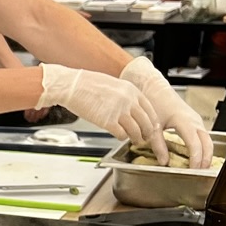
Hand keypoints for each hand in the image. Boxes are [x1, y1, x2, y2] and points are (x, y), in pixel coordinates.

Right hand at [38, 65, 167, 161]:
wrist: (73, 85)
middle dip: (148, 132)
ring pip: (136, 130)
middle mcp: (129, 101)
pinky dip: (123, 138)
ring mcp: (119, 111)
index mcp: (131, 90)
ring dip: (137, 138)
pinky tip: (120, 137)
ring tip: (135, 141)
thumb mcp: (113, 84)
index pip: (150, 108)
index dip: (152, 120)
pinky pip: (122, 134)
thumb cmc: (88, 84)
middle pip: (146, 121)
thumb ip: (125, 96)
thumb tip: (130, 107)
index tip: (152, 126)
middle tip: (146, 137)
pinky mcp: (108, 121)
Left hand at [120, 56, 214, 166]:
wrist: (155, 88)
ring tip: (199, 169)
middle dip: (205, 158)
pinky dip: (203, 148)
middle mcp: (194, 121)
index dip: (195, 157)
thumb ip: (157, 144)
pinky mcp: (195, 123)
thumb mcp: (153, 126)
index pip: (195, 143)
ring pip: (208, 141)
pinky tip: (197, 158)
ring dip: (206, 154)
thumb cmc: (154, 103)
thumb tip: (164, 162)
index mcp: (184, 121)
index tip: (193, 169)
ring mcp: (196, 121)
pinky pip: (203, 138)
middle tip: (199, 173)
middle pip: (207, 143)